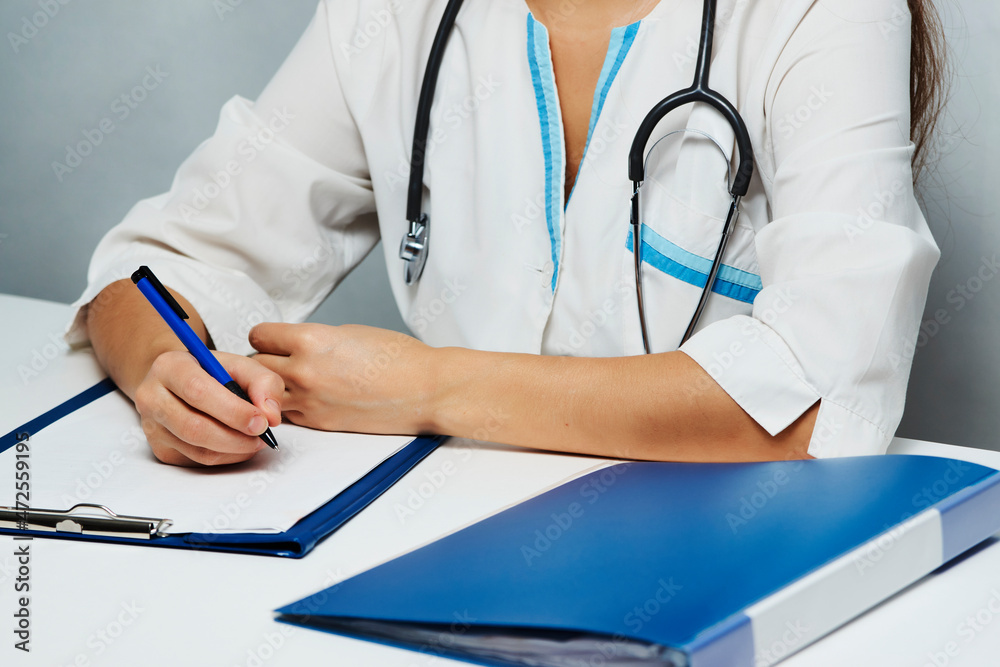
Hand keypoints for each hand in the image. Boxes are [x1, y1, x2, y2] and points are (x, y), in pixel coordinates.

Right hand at [133, 350, 283, 465]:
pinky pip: (199, 461)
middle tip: (262, 435)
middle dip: (236, 437)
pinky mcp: (161, 450)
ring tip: (255, 439)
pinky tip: (238, 444)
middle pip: (195, 428)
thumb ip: (263, 382)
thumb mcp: (240, 365)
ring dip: (235, 450)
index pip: (198, 392)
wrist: (180, 384)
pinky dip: (227, 457)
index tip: (261, 421)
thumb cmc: (212, 373)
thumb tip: (270, 415)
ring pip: (199, 450)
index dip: (233, 411)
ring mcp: (152, 427)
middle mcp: (152, 397)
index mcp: (169, 367)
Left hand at [249, 323, 436, 433]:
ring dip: (270, 388)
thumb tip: (296, 345)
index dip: (265, 336)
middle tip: (276, 360)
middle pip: (255, 365)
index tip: (271, 339)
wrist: (425, 390)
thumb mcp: (350, 332)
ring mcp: (310, 400)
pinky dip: (290, 407)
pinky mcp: (319, 423)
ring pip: (264, 394)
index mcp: (312, 340)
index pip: (260, 336)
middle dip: (264, 361)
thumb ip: (315, 339)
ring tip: (287, 382)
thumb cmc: (399, 359)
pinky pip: (287, 414)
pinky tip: (306, 399)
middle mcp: (304, 371)